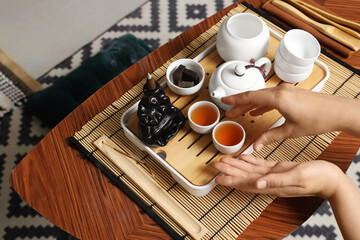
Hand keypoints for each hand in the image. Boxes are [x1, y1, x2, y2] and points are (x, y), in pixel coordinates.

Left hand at [213, 154, 343, 198]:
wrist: (330, 179)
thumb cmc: (316, 178)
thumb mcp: (296, 177)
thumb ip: (276, 181)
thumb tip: (257, 185)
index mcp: (271, 184)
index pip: (245, 183)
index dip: (230, 180)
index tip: (217, 178)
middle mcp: (269, 181)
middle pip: (243, 176)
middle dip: (228, 170)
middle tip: (214, 165)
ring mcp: (273, 175)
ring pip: (249, 170)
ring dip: (236, 165)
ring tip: (223, 160)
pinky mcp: (279, 169)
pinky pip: (260, 165)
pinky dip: (250, 160)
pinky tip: (244, 157)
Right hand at [221, 84, 359, 150]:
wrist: (338, 111)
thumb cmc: (319, 119)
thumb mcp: (290, 131)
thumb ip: (270, 137)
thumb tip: (256, 145)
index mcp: (278, 98)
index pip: (250, 97)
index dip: (235, 99)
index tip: (224, 100)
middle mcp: (280, 91)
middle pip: (254, 96)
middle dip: (240, 103)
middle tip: (229, 110)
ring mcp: (286, 91)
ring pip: (262, 96)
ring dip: (250, 104)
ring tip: (241, 112)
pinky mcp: (291, 94)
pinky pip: (271, 97)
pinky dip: (262, 104)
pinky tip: (258, 111)